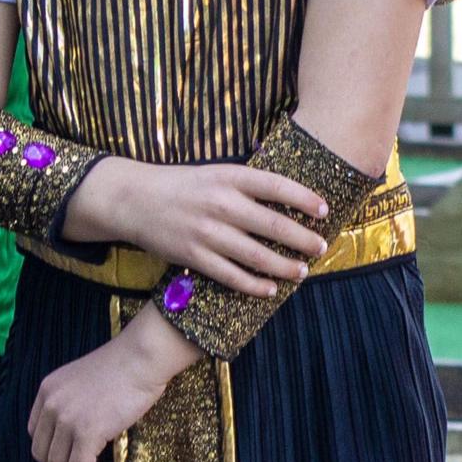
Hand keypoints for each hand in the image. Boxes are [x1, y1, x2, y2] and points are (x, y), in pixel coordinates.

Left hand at [28, 318, 195, 461]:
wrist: (141, 358)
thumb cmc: (123, 367)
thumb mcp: (82, 381)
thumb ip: (72, 403)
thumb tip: (77, 434)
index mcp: (47, 390)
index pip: (35, 432)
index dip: (52, 449)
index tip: (71, 454)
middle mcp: (51, 405)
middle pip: (41, 452)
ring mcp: (66, 419)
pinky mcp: (86, 432)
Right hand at [65, 156, 329, 295]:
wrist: (135, 200)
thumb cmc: (184, 185)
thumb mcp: (216, 172)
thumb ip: (249, 183)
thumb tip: (292, 193)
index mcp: (229, 176)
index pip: (277, 186)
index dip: (305, 199)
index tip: (325, 210)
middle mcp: (221, 203)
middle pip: (274, 225)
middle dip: (303, 239)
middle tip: (321, 247)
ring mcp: (207, 232)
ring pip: (257, 255)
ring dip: (284, 266)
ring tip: (302, 271)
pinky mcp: (193, 256)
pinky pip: (231, 276)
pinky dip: (254, 285)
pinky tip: (270, 289)